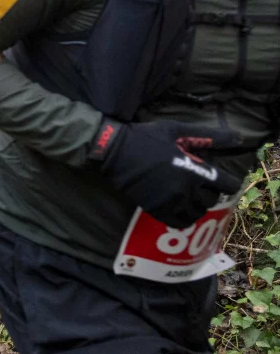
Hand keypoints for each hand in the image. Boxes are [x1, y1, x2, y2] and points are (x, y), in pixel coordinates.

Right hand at [89, 118, 245, 227]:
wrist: (115, 150)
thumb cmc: (147, 137)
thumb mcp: (178, 131)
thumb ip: (209, 136)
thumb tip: (238, 138)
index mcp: (194, 170)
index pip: (227, 184)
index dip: (229, 182)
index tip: (223, 180)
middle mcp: (186, 190)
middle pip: (212, 201)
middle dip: (210, 194)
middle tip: (202, 187)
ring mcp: (170, 202)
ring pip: (195, 214)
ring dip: (197, 208)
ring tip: (190, 199)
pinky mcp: (155, 209)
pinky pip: (177, 222)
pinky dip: (181, 218)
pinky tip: (178, 209)